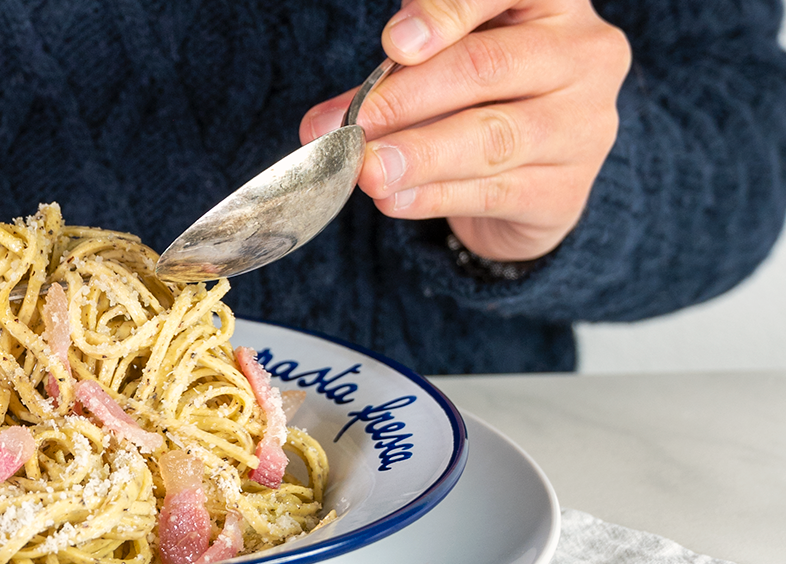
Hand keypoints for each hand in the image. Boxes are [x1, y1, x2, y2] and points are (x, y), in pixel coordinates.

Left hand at [299, 0, 629, 261]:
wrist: (531, 180)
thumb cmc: (479, 100)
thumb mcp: (442, 66)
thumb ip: (393, 75)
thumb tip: (324, 121)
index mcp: (551, 3)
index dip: (448, 11)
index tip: (395, 43)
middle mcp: (583, 55)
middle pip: (488, 67)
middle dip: (408, 97)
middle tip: (354, 123)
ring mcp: (584, 124)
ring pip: (492, 138)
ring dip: (418, 156)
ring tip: (365, 170)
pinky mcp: (566, 190)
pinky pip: (492, 192)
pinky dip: (433, 196)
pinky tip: (393, 199)